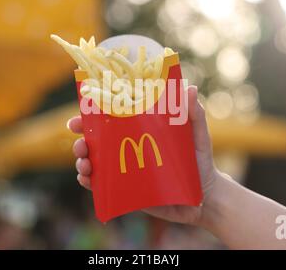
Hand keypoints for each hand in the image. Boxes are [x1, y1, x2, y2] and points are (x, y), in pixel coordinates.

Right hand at [68, 85, 219, 225]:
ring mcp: (125, 170)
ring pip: (94, 164)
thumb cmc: (200, 162)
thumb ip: (195, 114)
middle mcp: (128, 149)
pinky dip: (89, 182)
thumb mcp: (198, 136)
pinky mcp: (126, 191)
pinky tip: (88, 180)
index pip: (110, 120)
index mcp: (139, 131)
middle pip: (95, 142)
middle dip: (81, 142)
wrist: (205, 197)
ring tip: (85, 164)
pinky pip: (101, 187)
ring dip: (82, 162)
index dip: (90, 117)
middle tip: (81, 144)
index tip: (79, 116)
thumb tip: (190, 88)